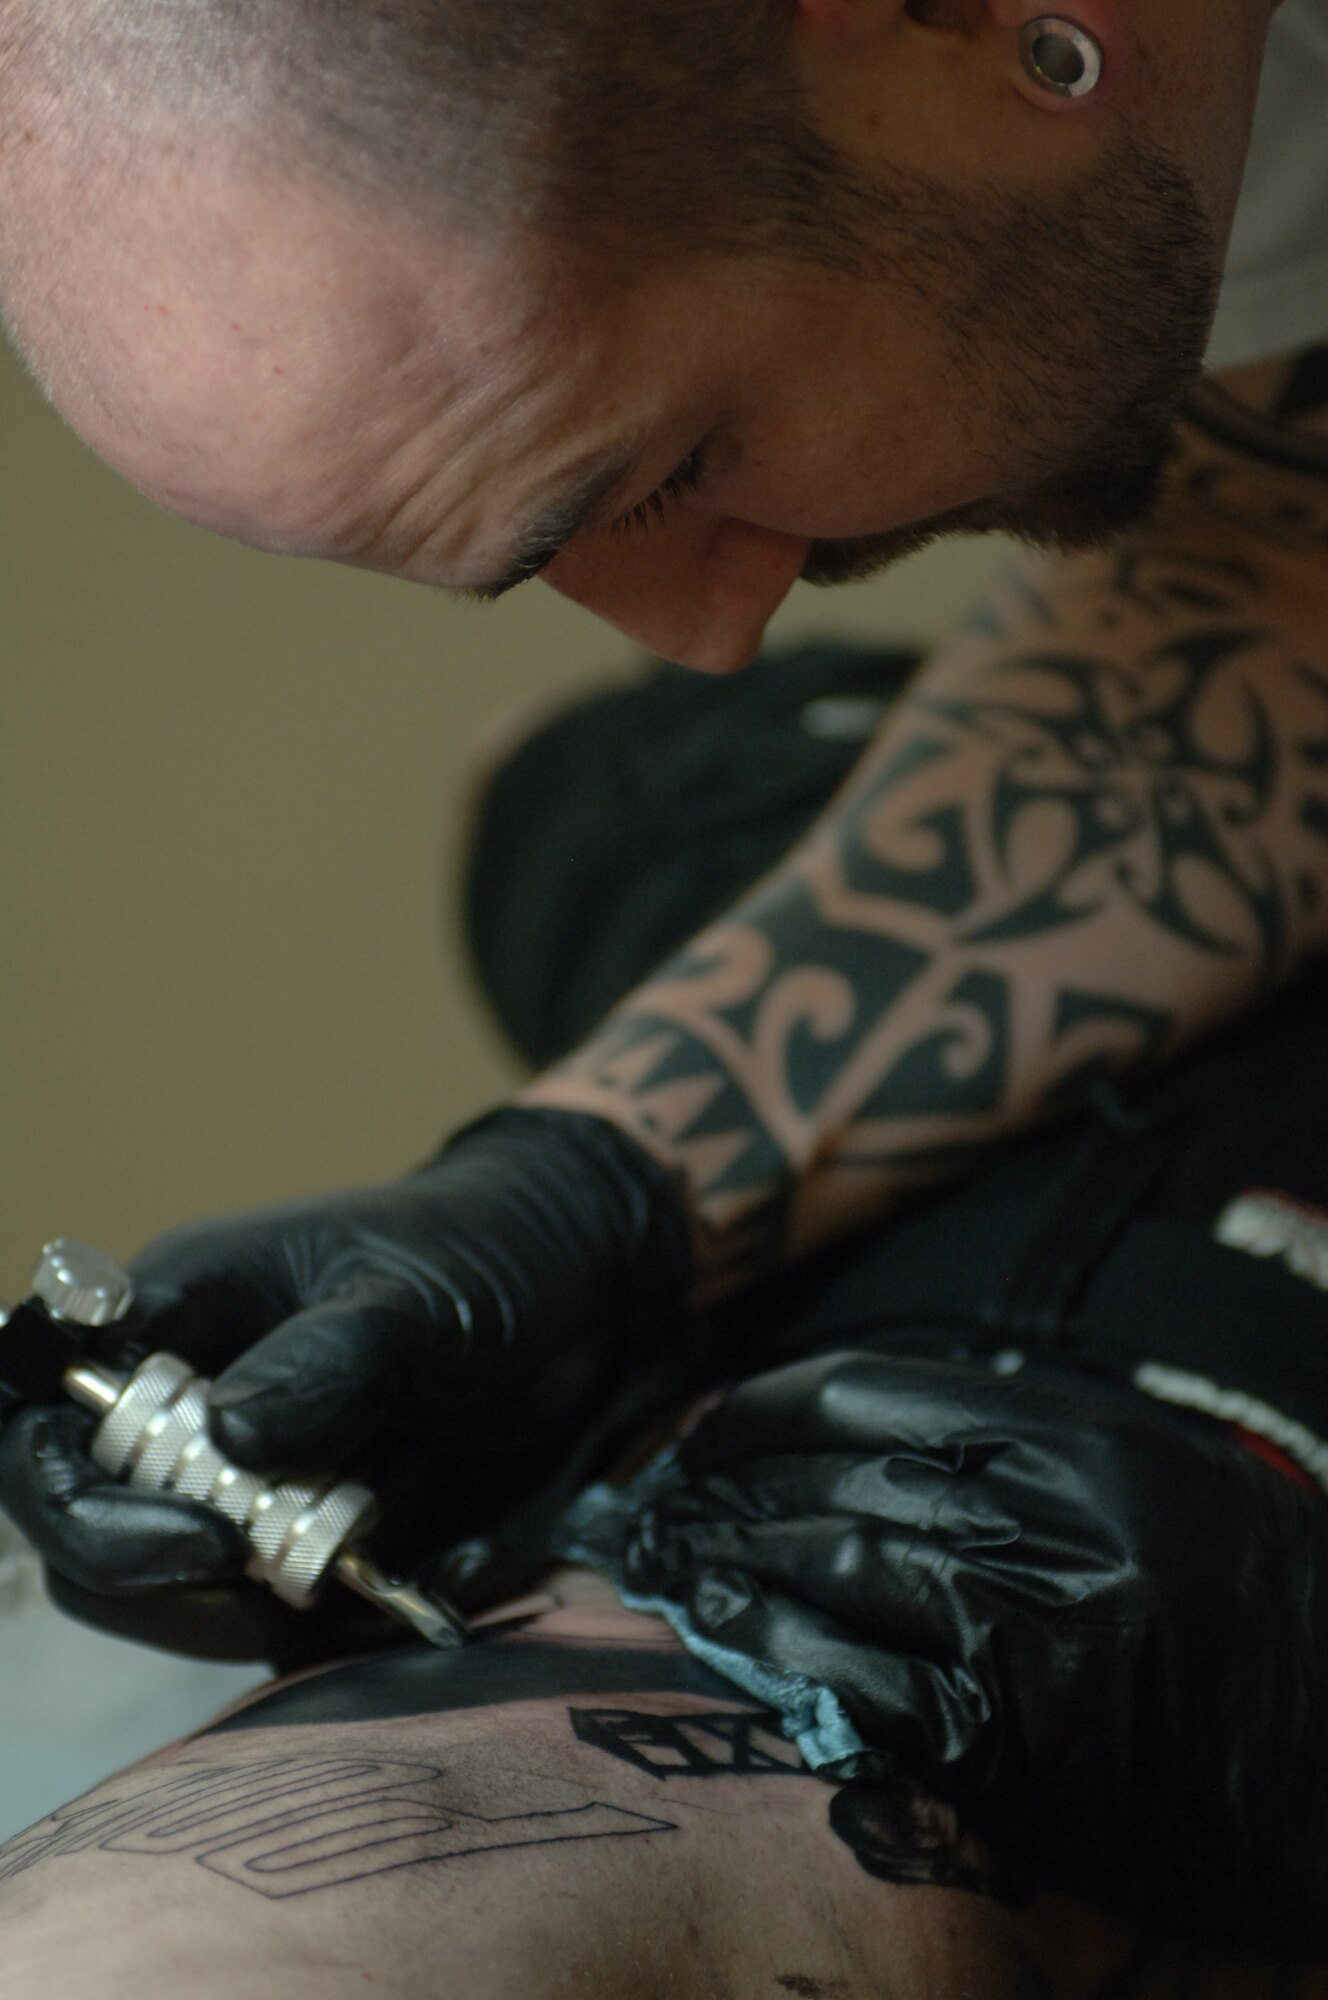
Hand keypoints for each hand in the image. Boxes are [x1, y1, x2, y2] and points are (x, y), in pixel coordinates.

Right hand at [0, 1109, 691, 1664]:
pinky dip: (320, 1631)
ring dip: (235, 1611)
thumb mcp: (421, 1296)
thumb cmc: (488, 1260)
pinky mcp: (300, 1550)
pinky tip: (406, 1586)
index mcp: (183, 1313)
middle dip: (146, 1568)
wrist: (592, 1305)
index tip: (176, 1518)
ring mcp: (240, 1488)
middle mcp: (185, 1407)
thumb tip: (228, 1435)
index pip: (39, 1393)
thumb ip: (330, 1357)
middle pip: (79, 1521)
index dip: (58, 1471)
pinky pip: (266, 1623)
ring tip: (351, 1570)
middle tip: (255, 1572)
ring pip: (162, 1591)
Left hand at [573, 1349, 1327, 1954]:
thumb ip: (1034, 1446)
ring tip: (674, 1573)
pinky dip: (784, 1657)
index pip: (872, 1390)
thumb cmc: (1265, 1609)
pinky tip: (731, 1644)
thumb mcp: (1166, 1479)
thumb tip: (882, 1437)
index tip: (703, 1433)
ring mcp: (1038, 1625)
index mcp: (1085, 1435)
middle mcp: (1055, 1512)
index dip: (761, 1407)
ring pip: (837, 1562)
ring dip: (735, 1566)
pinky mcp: (1025, 1744)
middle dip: (729, 1489)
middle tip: (660, 1512)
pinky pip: (867, 1683)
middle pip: (837, 1473)